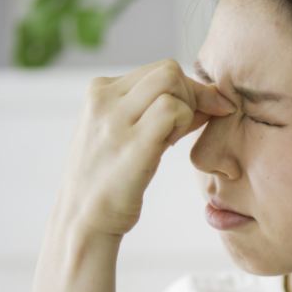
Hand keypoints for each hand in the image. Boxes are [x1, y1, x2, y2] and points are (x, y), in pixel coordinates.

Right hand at [53, 59, 235, 236]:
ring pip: (171, 82)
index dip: (186, 89)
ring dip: (188, 108)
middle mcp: (103, 99)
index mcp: (99, 92)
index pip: (156, 70)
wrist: (84, 221)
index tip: (197, 113)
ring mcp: (115, 120)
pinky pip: (172, 110)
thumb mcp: (128, 136)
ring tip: (175, 139)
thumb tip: (208, 97)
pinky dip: (185, 122)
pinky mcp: (131, 144)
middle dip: (193, 94)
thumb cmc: (111, 182)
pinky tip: (173, 146)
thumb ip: (159, 112)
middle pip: (167, 70)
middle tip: (193, 125)